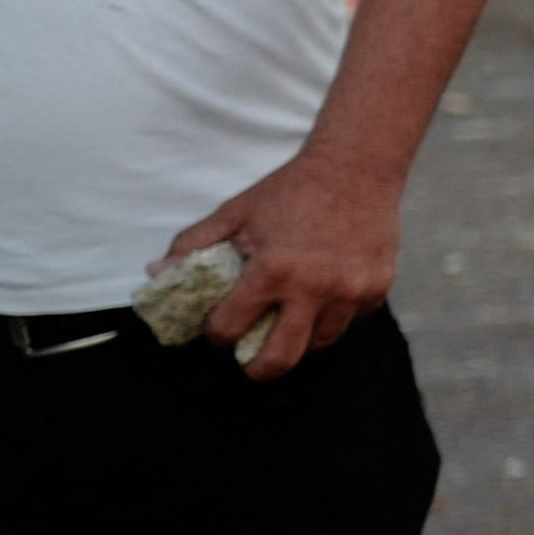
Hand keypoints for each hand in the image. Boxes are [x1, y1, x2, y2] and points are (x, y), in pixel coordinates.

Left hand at [165, 152, 403, 379]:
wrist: (357, 167)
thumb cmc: (291, 189)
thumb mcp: (236, 212)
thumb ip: (193, 245)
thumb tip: (157, 274)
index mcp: (272, 271)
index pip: (230, 328)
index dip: (216, 331)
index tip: (218, 325)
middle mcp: (313, 289)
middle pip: (279, 360)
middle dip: (256, 367)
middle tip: (251, 360)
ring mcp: (350, 293)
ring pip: (318, 344)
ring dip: (298, 338)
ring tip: (289, 320)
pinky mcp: (376, 290)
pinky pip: (350, 320)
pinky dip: (333, 314)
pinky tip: (325, 291)